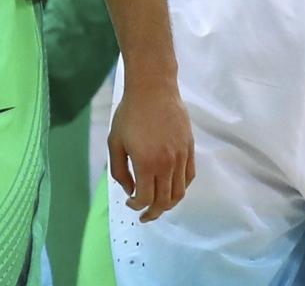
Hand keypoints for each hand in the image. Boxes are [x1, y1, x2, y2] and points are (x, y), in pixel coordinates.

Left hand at [108, 76, 195, 222]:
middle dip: (153, 212)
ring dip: (169, 204)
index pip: (146, 198)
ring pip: (180, 192)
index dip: (137, 206)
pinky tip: (171, 187)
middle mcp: (167, 163)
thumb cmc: (130, 114)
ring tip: (159, 205)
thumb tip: (129, 190)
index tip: (130, 203)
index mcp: (146, 163)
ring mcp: (181, 156)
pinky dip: (182, 187)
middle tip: (144, 215)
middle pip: (164, 201)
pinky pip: (190, 175)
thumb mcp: (115, 143)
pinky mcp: (189, 147)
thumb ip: (119, 171)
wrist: (153, 88)